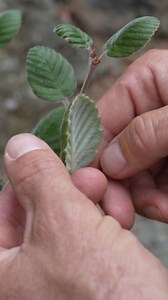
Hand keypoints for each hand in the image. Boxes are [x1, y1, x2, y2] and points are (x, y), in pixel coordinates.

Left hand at [0, 133, 167, 298]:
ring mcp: (53, 284)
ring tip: (116, 206)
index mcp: (0, 274)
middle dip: (69, 191)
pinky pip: (84, 239)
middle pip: (37, 213)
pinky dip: (102, 224)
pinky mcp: (82, 281)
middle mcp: (22, 282)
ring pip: (65, 222)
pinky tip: (120, 223)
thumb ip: (37, 178)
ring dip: (91, 205)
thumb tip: (18, 145)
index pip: (4, 206)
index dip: (34, 180)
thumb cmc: (103, 295)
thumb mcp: (63, 222)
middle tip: (95, 183)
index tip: (61, 166)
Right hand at [93, 49, 167, 227]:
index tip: (94, 188)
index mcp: (146, 82)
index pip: (103, 120)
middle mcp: (147, 108)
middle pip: (117, 151)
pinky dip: (162, 201)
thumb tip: (109, 161)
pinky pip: (157, 184)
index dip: (95, 154)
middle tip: (123, 214)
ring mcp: (159, 136)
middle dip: (122, 184)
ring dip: (145, 198)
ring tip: (164, 211)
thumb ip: (147, 134)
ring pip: (136, 173)